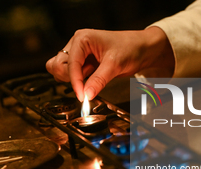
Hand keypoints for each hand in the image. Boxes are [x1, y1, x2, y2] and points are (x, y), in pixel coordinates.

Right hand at [46, 27, 174, 100]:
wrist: (142, 49)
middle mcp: (77, 45)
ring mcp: (79, 54)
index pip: (70, 64)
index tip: (82, 96)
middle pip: (59, 66)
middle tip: (88, 82)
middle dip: (71, 78)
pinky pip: (71, 74)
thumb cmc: (130, 48)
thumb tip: (86, 95)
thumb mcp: (114, 65)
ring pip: (61, 70)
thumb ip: (98, 80)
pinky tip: (92, 78)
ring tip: (92, 77)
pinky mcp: (83, 63)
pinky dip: (78, 81)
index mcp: (82, 39)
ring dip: (73, 79)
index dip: (75, 82)